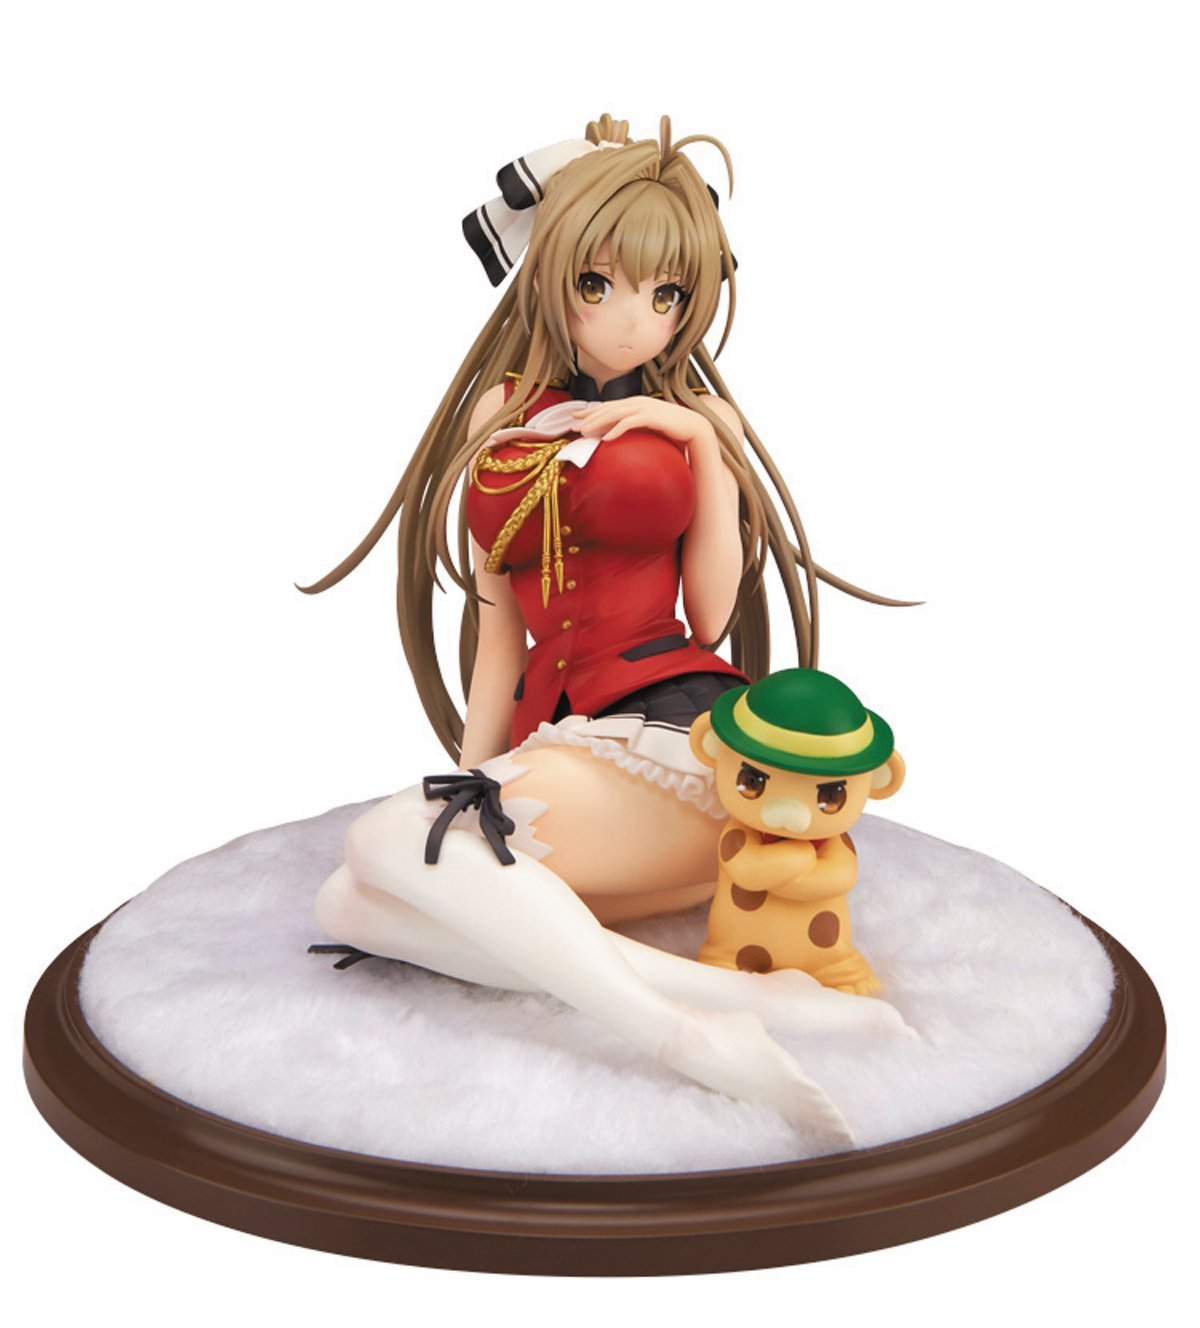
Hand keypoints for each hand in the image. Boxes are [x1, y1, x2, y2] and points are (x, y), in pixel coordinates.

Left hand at [572, 396, 711, 447]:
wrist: (693, 427)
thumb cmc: (671, 428)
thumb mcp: (649, 424)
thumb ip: (635, 424)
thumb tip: (620, 433)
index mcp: (636, 402)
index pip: (608, 405)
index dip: (591, 410)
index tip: (576, 416)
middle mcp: (637, 402)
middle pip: (607, 408)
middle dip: (589, 417)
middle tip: (573, 425)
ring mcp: (644, 408)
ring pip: (614, 414)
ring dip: (597, 423)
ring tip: (584, 432)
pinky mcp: (651, 417)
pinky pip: (629, 423)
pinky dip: (616, 430)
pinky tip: (606, 439)